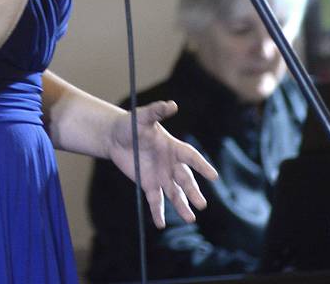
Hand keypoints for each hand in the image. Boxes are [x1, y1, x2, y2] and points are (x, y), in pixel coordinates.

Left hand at [107, 100, 217, 228]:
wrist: (115, 137)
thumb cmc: (131, 124)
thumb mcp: (142, 117)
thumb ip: (156, 112)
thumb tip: (172, 104)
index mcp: (173, 147)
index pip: (191, 157)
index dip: (202, 166)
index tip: (214, 176)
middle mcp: (170, 164)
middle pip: (185, 180)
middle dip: (193, 192)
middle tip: (201, 204)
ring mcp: (161, 176)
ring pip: (175, 194)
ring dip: (182, 206)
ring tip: (190, 219)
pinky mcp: (149, 185)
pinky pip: (156, 201)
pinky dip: (158, 212)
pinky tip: (160, 224)